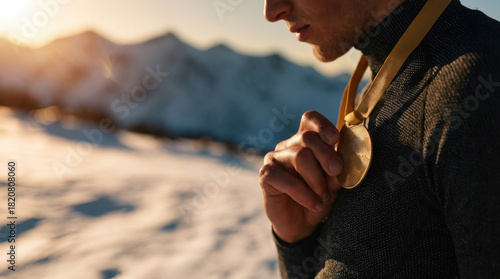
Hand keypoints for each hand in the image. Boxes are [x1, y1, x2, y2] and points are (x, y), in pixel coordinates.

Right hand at [259, 111, 342, 242]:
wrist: (301, 225)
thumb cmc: (318, 198)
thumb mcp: (333, 184)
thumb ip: (337, 170)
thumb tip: (345, 159)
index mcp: (305, 142)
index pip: (310, 120)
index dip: (322, 125)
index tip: (336, 138)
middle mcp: (288, 146)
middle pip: (307, 138)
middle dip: (327, 155)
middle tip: (336, 172)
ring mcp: (274, 159)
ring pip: (299, 156)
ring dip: (316, 179)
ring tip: (323, 197)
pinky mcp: (265, 175)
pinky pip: (284, 178)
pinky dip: (303, 193)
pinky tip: (313, 203)